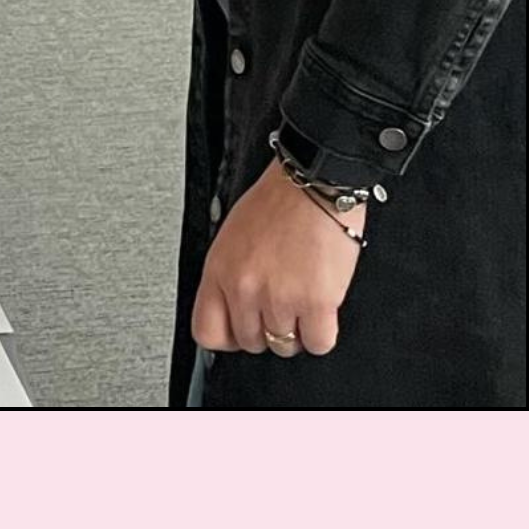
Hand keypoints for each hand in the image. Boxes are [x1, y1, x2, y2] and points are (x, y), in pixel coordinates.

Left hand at [192, 161, 364, 357]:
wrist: (312, 183)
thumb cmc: (277, 202)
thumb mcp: (232, 236)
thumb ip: (229, 275)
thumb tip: (232, 307)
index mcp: (219, 269)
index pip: (206, 331)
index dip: (226, 337)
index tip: (239, 331)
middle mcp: (244, 287)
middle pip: (250, 342)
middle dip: (266, 329)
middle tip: (279, 306)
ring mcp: (279, 297)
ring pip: (284, 345)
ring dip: (296, 329)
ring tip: (301, 301)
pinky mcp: (316, 302)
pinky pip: (318, 343)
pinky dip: (322, 332)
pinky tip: (321, 308)